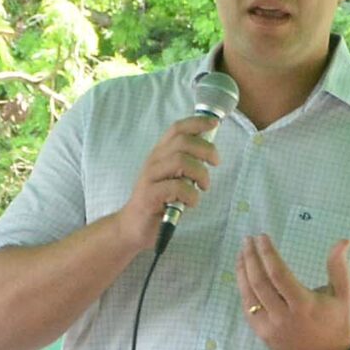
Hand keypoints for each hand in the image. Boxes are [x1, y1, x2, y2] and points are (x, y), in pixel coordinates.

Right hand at [122, 115, 223, 249]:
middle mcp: (154, 161)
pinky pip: (177, 187)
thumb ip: (187, 164)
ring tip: (203, 186)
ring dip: (200, 173)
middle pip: (183, 142)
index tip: (214, 123)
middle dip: (206, 149)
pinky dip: (191, 195)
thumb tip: (210, 151)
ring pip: (181, 161)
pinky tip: (191, 202)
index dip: (197, 123)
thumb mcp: (174, 178)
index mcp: (160, 153)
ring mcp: (150, 177)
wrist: (133, 227)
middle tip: (216, 162)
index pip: (177, 129)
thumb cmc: (159, 202)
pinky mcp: (150, 195)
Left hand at [237, 234, 349, 349]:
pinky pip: (248, 310)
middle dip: (250, 258)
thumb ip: (339, 267)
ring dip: (242, 272)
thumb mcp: (343, 294)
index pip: (278, 273)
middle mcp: (283, 317)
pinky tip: (244, 276)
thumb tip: (343, 241)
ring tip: (242, 254)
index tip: (262, 237)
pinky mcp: (263, 335)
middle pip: (258, 282)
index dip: (267, 253)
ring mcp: (270, 328)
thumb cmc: (337, 322)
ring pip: (248, 296)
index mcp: (303, 304)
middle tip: (247, 240)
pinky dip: (244, 291)